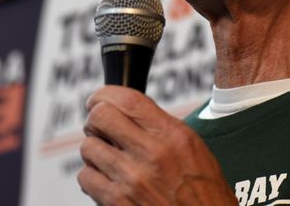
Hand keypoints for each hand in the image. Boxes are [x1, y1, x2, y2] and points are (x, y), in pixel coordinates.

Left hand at [78, 86, 236, 204]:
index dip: (105, 94)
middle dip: (96, 120)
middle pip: (100, 117)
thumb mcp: (193, 148)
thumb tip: (128, 109)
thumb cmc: (203, 192)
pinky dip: (93, 177)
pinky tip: (109, 179)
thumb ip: (161, 126)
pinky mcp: (116, 202)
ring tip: (110, 158)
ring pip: (88, 147)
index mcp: (173, 135)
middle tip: (101, 128)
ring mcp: (132, 180)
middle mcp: (152, 154)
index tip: (98, 99)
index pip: (128, 99)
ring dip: (95, 151)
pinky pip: (86, 177)